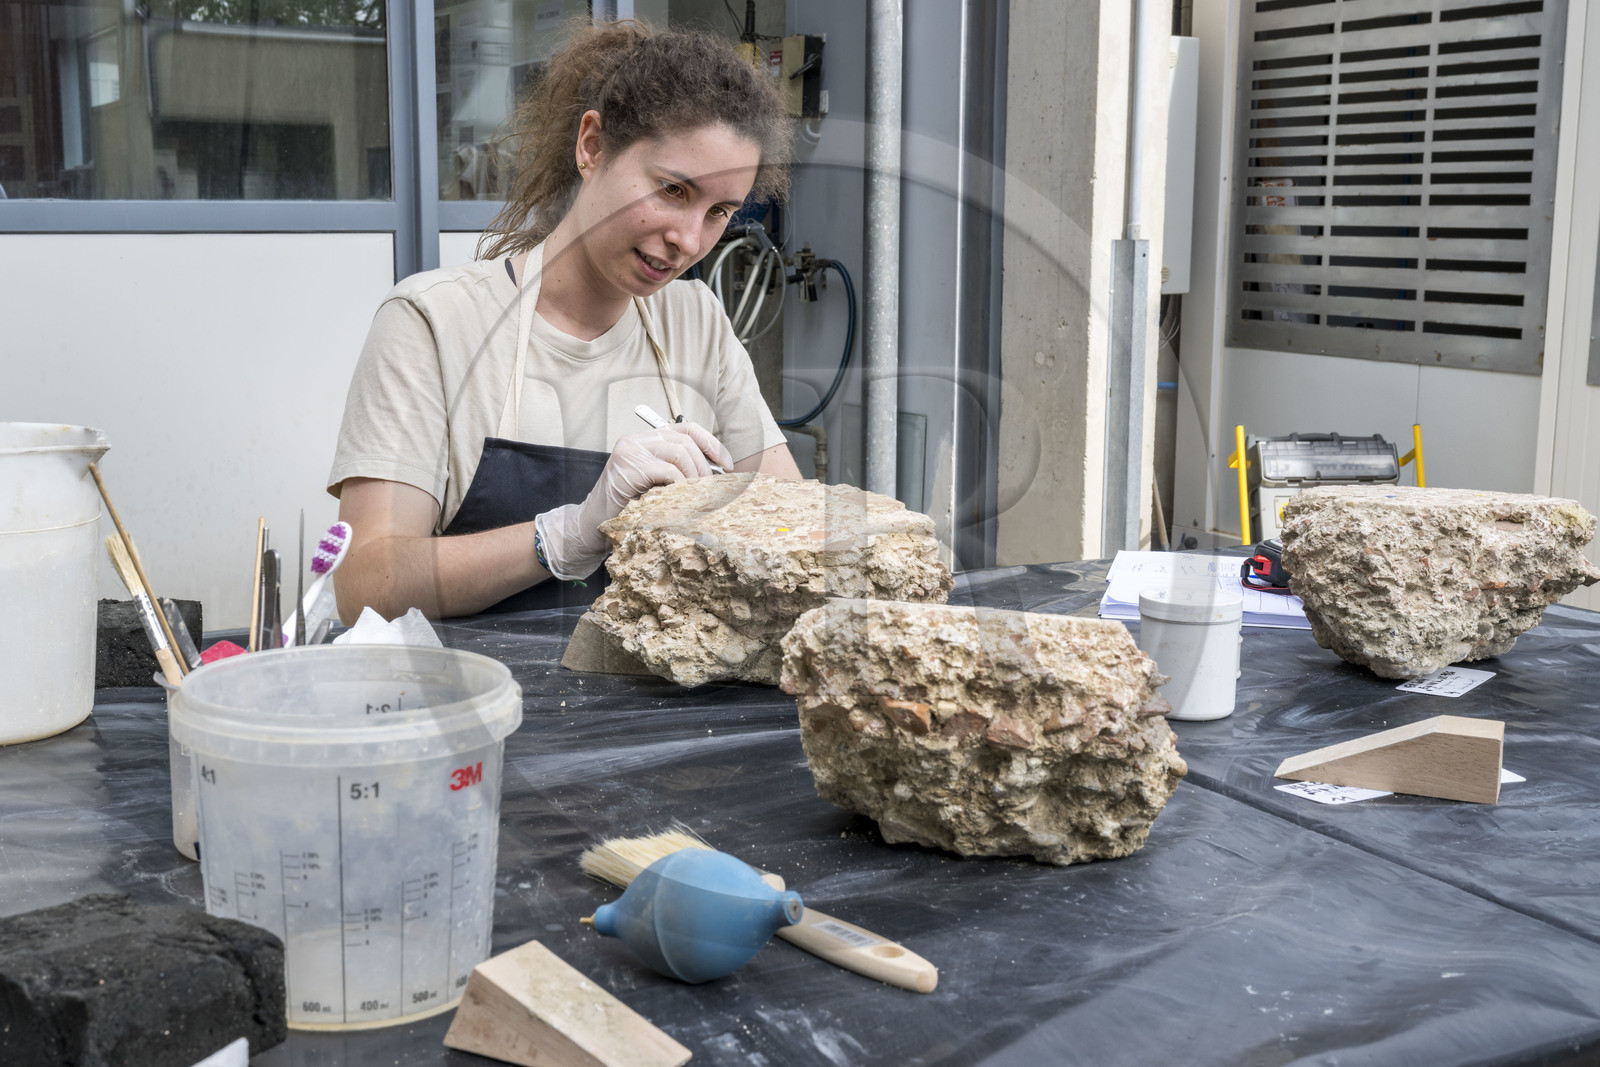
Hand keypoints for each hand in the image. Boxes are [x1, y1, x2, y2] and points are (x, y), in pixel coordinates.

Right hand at [534, 423, 732, 579]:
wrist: (592, 525)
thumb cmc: (627, 507)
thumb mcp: (656, 483)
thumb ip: (677, 470)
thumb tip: (715, 472)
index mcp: (644, 440)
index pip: (686, 428)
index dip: (711, 444)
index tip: (726, 466)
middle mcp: (634, 441)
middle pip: (685, 441)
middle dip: (704, 466)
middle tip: (710, 490)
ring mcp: (628, 453)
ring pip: (678, 453)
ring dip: (694, 477)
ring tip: (696, 496)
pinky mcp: (627, 470)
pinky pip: (666, 471)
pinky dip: (680, 485)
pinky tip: (680, 499)